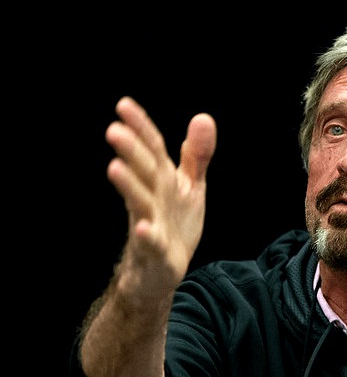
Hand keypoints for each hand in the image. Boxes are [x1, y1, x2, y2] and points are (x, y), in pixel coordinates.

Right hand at [105, 96, 216, 300]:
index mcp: (162, 180)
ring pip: (139, 203)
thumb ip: (196, 156)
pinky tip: (142, 227)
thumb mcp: (189, 186)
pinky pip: (151, 243)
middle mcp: (153, 198)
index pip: (151, 149)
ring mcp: (151, 224)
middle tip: (113, 130)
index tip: (123, 104)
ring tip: (115, 167)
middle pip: (143, 172)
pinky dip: (147, 235)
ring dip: (129, 186)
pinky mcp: (157, 252)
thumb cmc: (174, 224)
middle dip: (131, 152)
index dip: (140, 127)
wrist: (162, 271)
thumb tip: (203, 118)